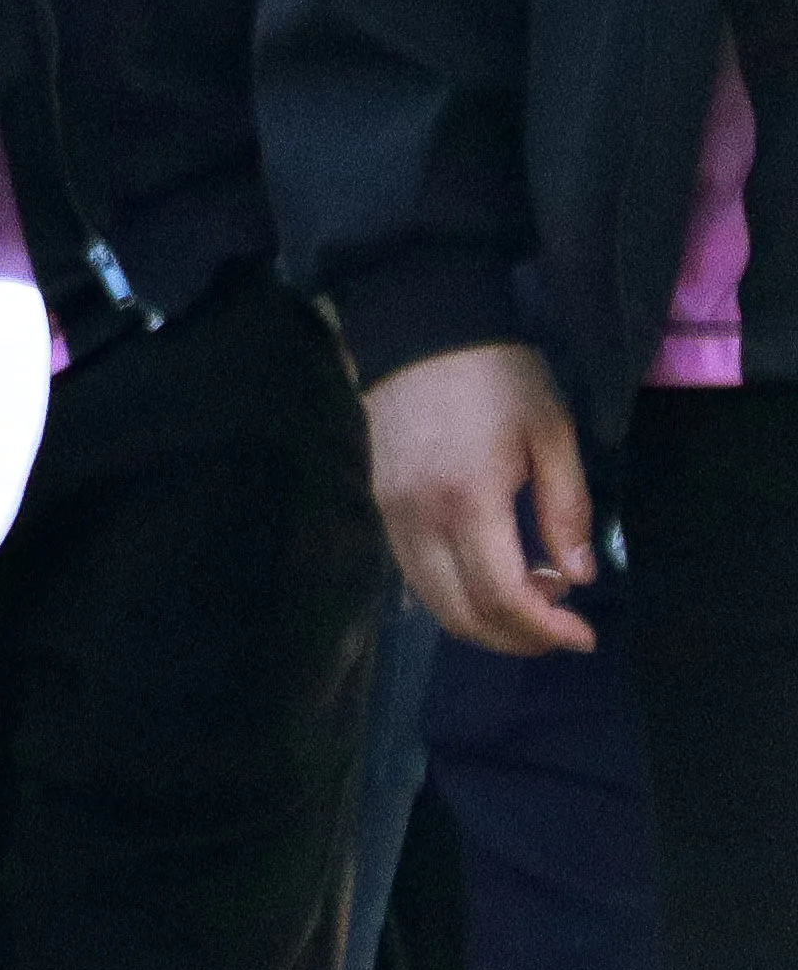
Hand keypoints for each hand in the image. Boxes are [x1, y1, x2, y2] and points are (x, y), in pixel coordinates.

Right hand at [367, 343, 596, 656]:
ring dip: (486, 621)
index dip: (547, 630)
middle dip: (517, 638)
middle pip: (462, 614)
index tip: (585, 634)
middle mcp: (420, 520)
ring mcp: (394, 516)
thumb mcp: (552, 434)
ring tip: (533, 599)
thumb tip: (577, 577)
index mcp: (468, 501)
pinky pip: (417, 576)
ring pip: (434, 603)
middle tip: (561, 626)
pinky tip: (493, 575)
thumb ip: (567, 510)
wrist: (419, 332)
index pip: (503, 597)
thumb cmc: (497, 376)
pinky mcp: (384, 507)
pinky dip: (457, 596)